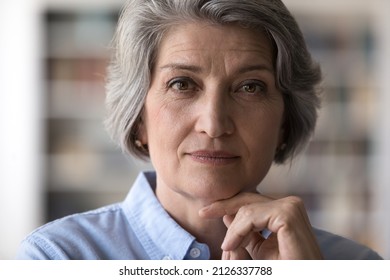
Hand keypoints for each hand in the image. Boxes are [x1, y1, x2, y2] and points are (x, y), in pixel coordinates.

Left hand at [199, 192, 322, 259]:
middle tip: (203, 213)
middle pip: (248, 200)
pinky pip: (251, 216)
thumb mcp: (261, 251)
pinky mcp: (288, 214)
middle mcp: (290, 204)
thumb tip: (227, 214)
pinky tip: (231, 245)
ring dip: (233, 230)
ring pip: (247, 209)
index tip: (206, 211)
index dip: (228, 205)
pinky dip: (238, 231)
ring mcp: (291, 207)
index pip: (252, 201)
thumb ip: (246, 233)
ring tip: (228, 248)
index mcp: (286, 211)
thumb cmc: (287, 270)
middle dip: (223, 206)